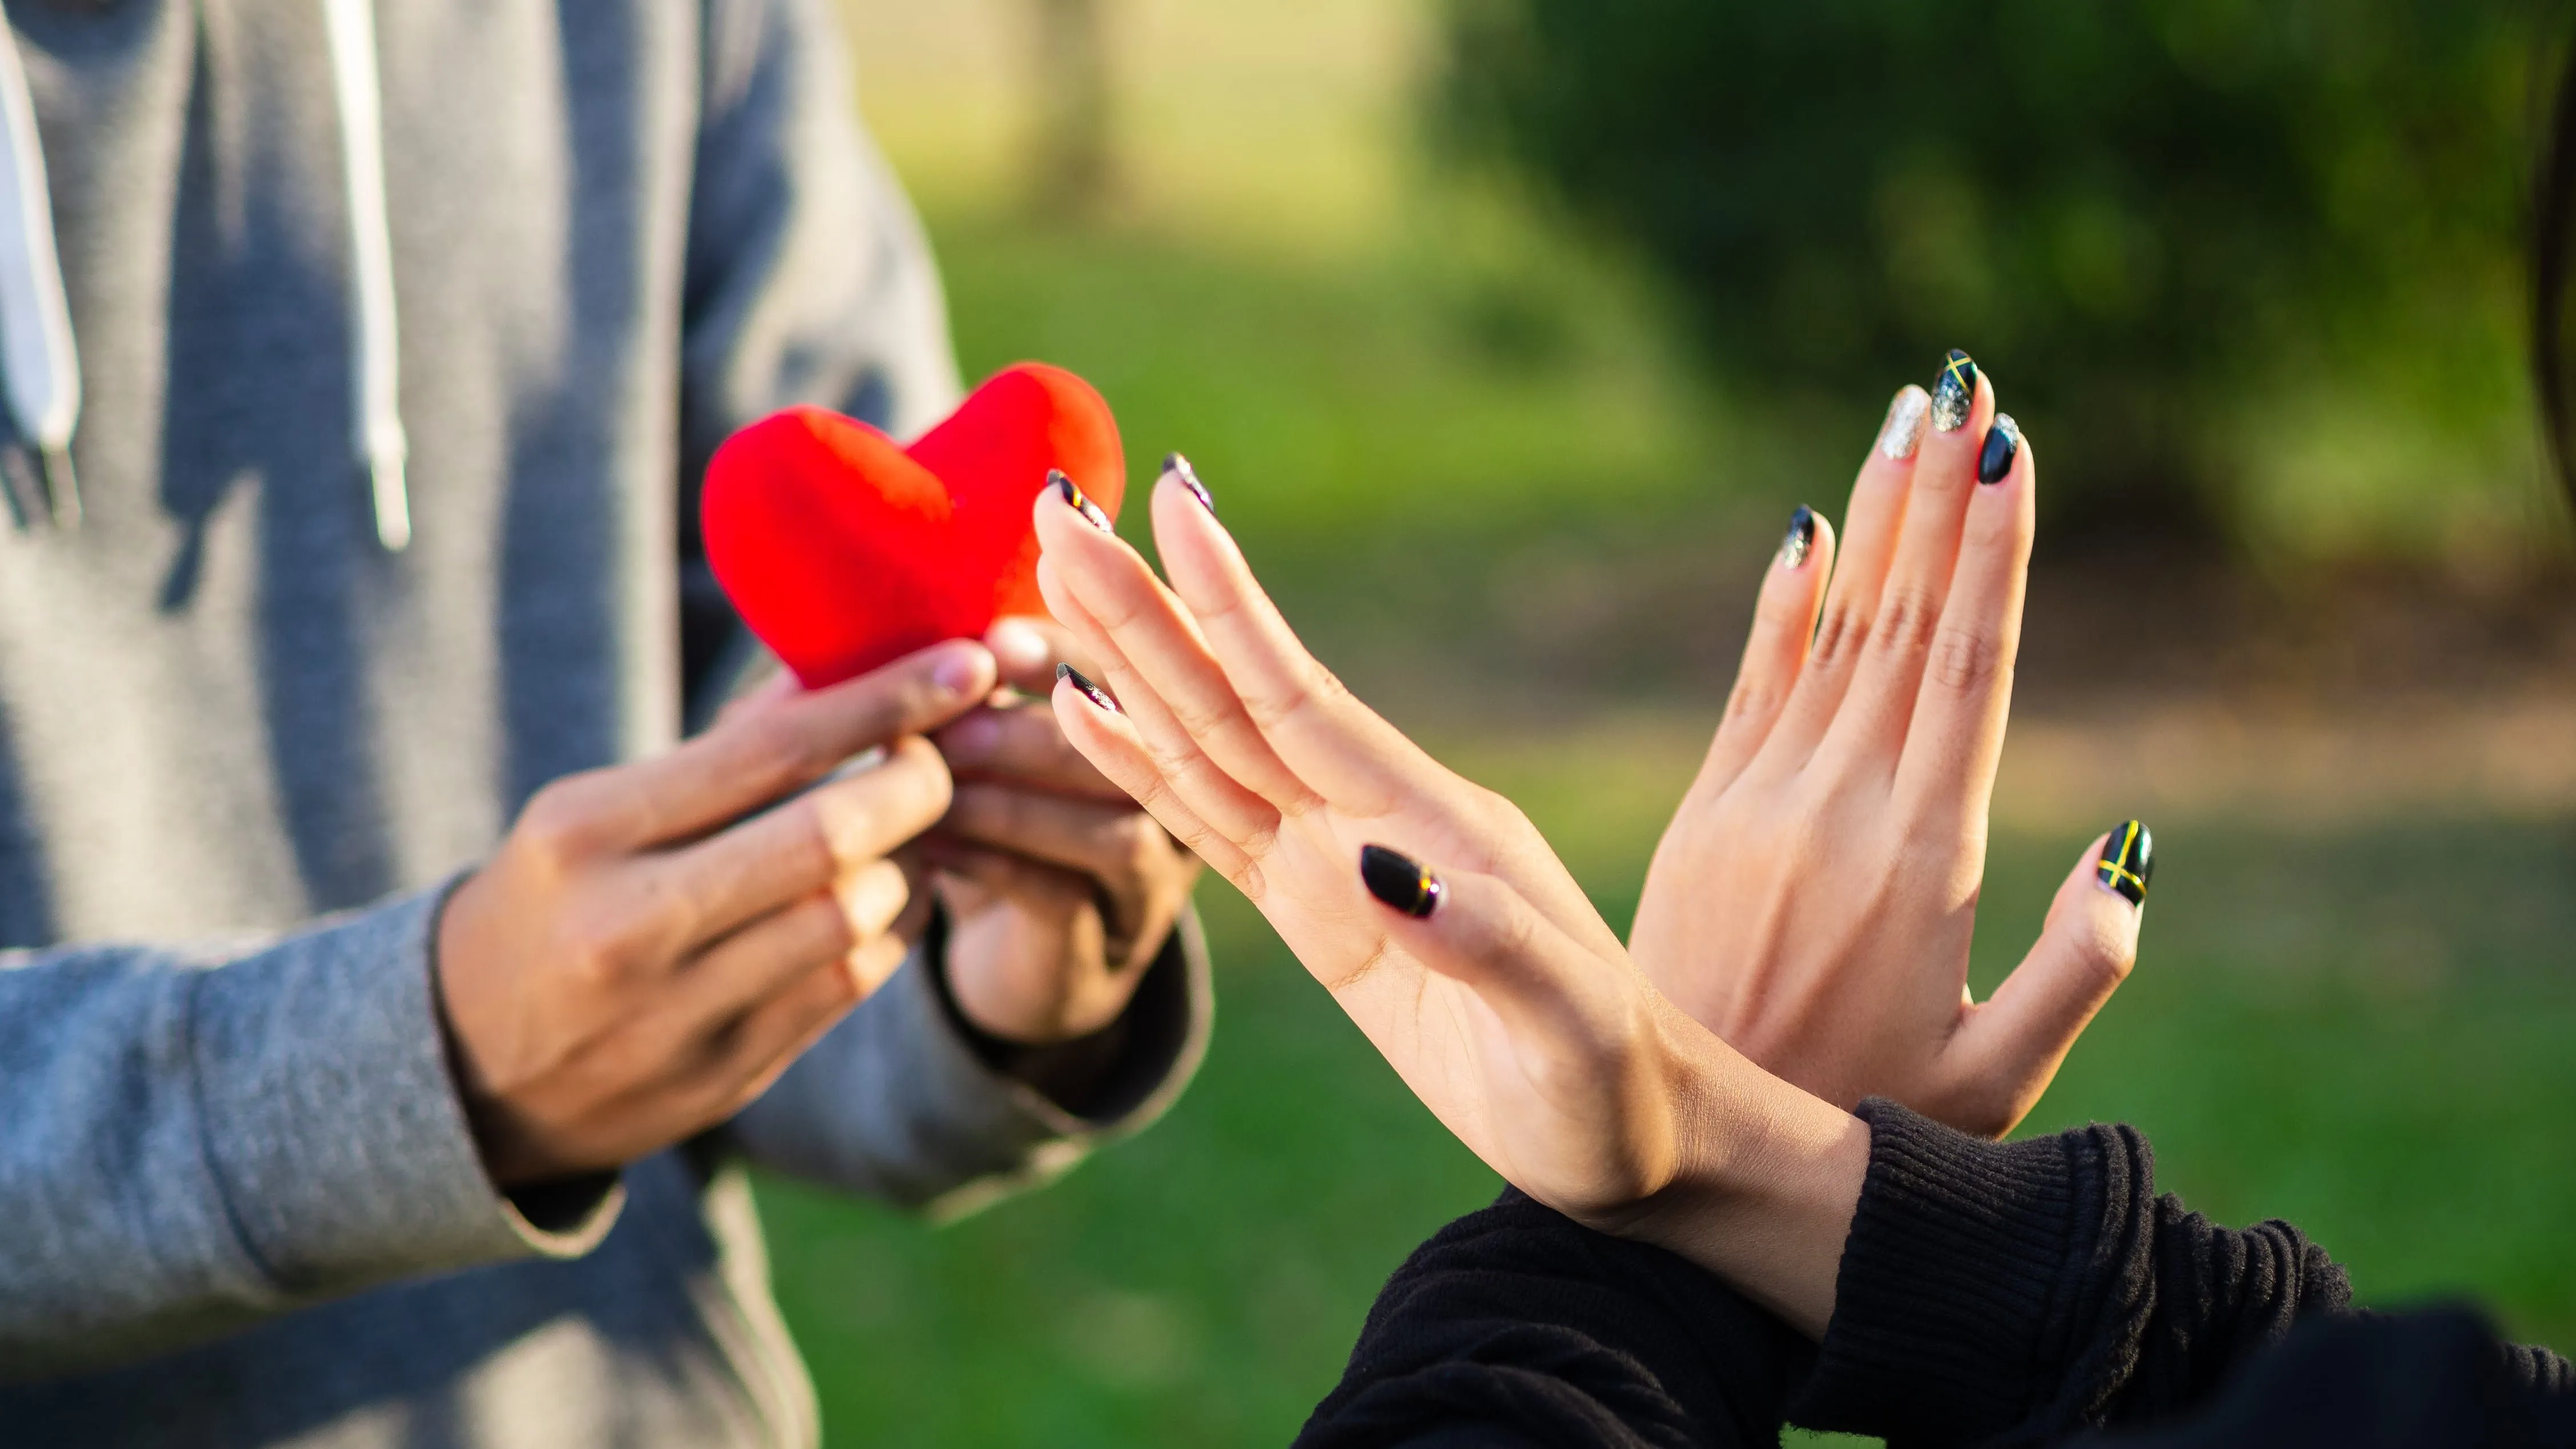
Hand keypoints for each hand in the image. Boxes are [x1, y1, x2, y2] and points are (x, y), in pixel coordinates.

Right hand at [435, 640, 994, 1185]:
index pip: (771, 751)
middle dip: (918, 783)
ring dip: (913, 861)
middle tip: (946, 753)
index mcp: (587, 834)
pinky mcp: (727, 1075)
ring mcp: (680, 1013)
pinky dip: (892, 928)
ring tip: (915, 830)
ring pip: (855, 916)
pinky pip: (850, 984)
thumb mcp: (592, 812)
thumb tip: (844, 672)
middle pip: (830, 838)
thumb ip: (719, 750)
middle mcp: (629, 927)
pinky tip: (893, 895)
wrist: (467, 1068)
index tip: (963, 663)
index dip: (886, 700)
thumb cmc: (553, 903)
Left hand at [924, 617, 1201, 1043]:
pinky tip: (926, 842)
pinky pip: (1065, 899)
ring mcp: (1158, 882)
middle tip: (953, 719)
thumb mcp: (1005, 732)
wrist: (1024, 952)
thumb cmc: (1007, 809)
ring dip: (1012, 799)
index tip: (995, 639)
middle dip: (1040, 727)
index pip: (1154, 673)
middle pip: (1147, 755)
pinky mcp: (1110, 948)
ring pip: (1114, 833)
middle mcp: (1193, 804)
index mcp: (1175, 724)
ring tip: (933, 776)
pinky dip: (989, 862)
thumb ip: (996, 681)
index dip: (1079, 649)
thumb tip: (941, 637)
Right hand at [1031, 461, 1867, 1335]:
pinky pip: (1212, 823)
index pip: (1303, 698)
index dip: (1230, 608)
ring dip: (1132, 661)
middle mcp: (1373, 820)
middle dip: (1144, 607)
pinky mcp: (1317, 912)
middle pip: (1233, 697)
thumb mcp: (1567, 1024)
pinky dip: (1144, 765)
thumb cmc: (1613, 1087)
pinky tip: (1091, 711)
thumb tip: (1374, 871)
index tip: (1173, 502)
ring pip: (1209, 742)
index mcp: (1431, 823)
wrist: (1635, 1134)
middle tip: (1058, 508)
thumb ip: (1482, 943)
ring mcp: (1339, 859)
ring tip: (1060, 574)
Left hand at [1631, 359, 2144, 1136]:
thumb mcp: (1994, 1075)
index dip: (1990, 554)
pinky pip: (1752, 689)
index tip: (2009, 450)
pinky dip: (1782, 608)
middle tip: (1964, 379)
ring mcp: (1764, 805)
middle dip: (1937, 497)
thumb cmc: (1868, 1120)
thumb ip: (2077, 970)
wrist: (1684, 1146)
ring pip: (1833, 635)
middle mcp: (1842, 809)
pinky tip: (1805, 532)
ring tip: (1906, 416)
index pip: (1967, 669)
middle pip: (1904, 623)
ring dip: (1872, 522)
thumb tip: (2131, 851)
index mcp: (1926, 857)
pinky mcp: (1705, 819)